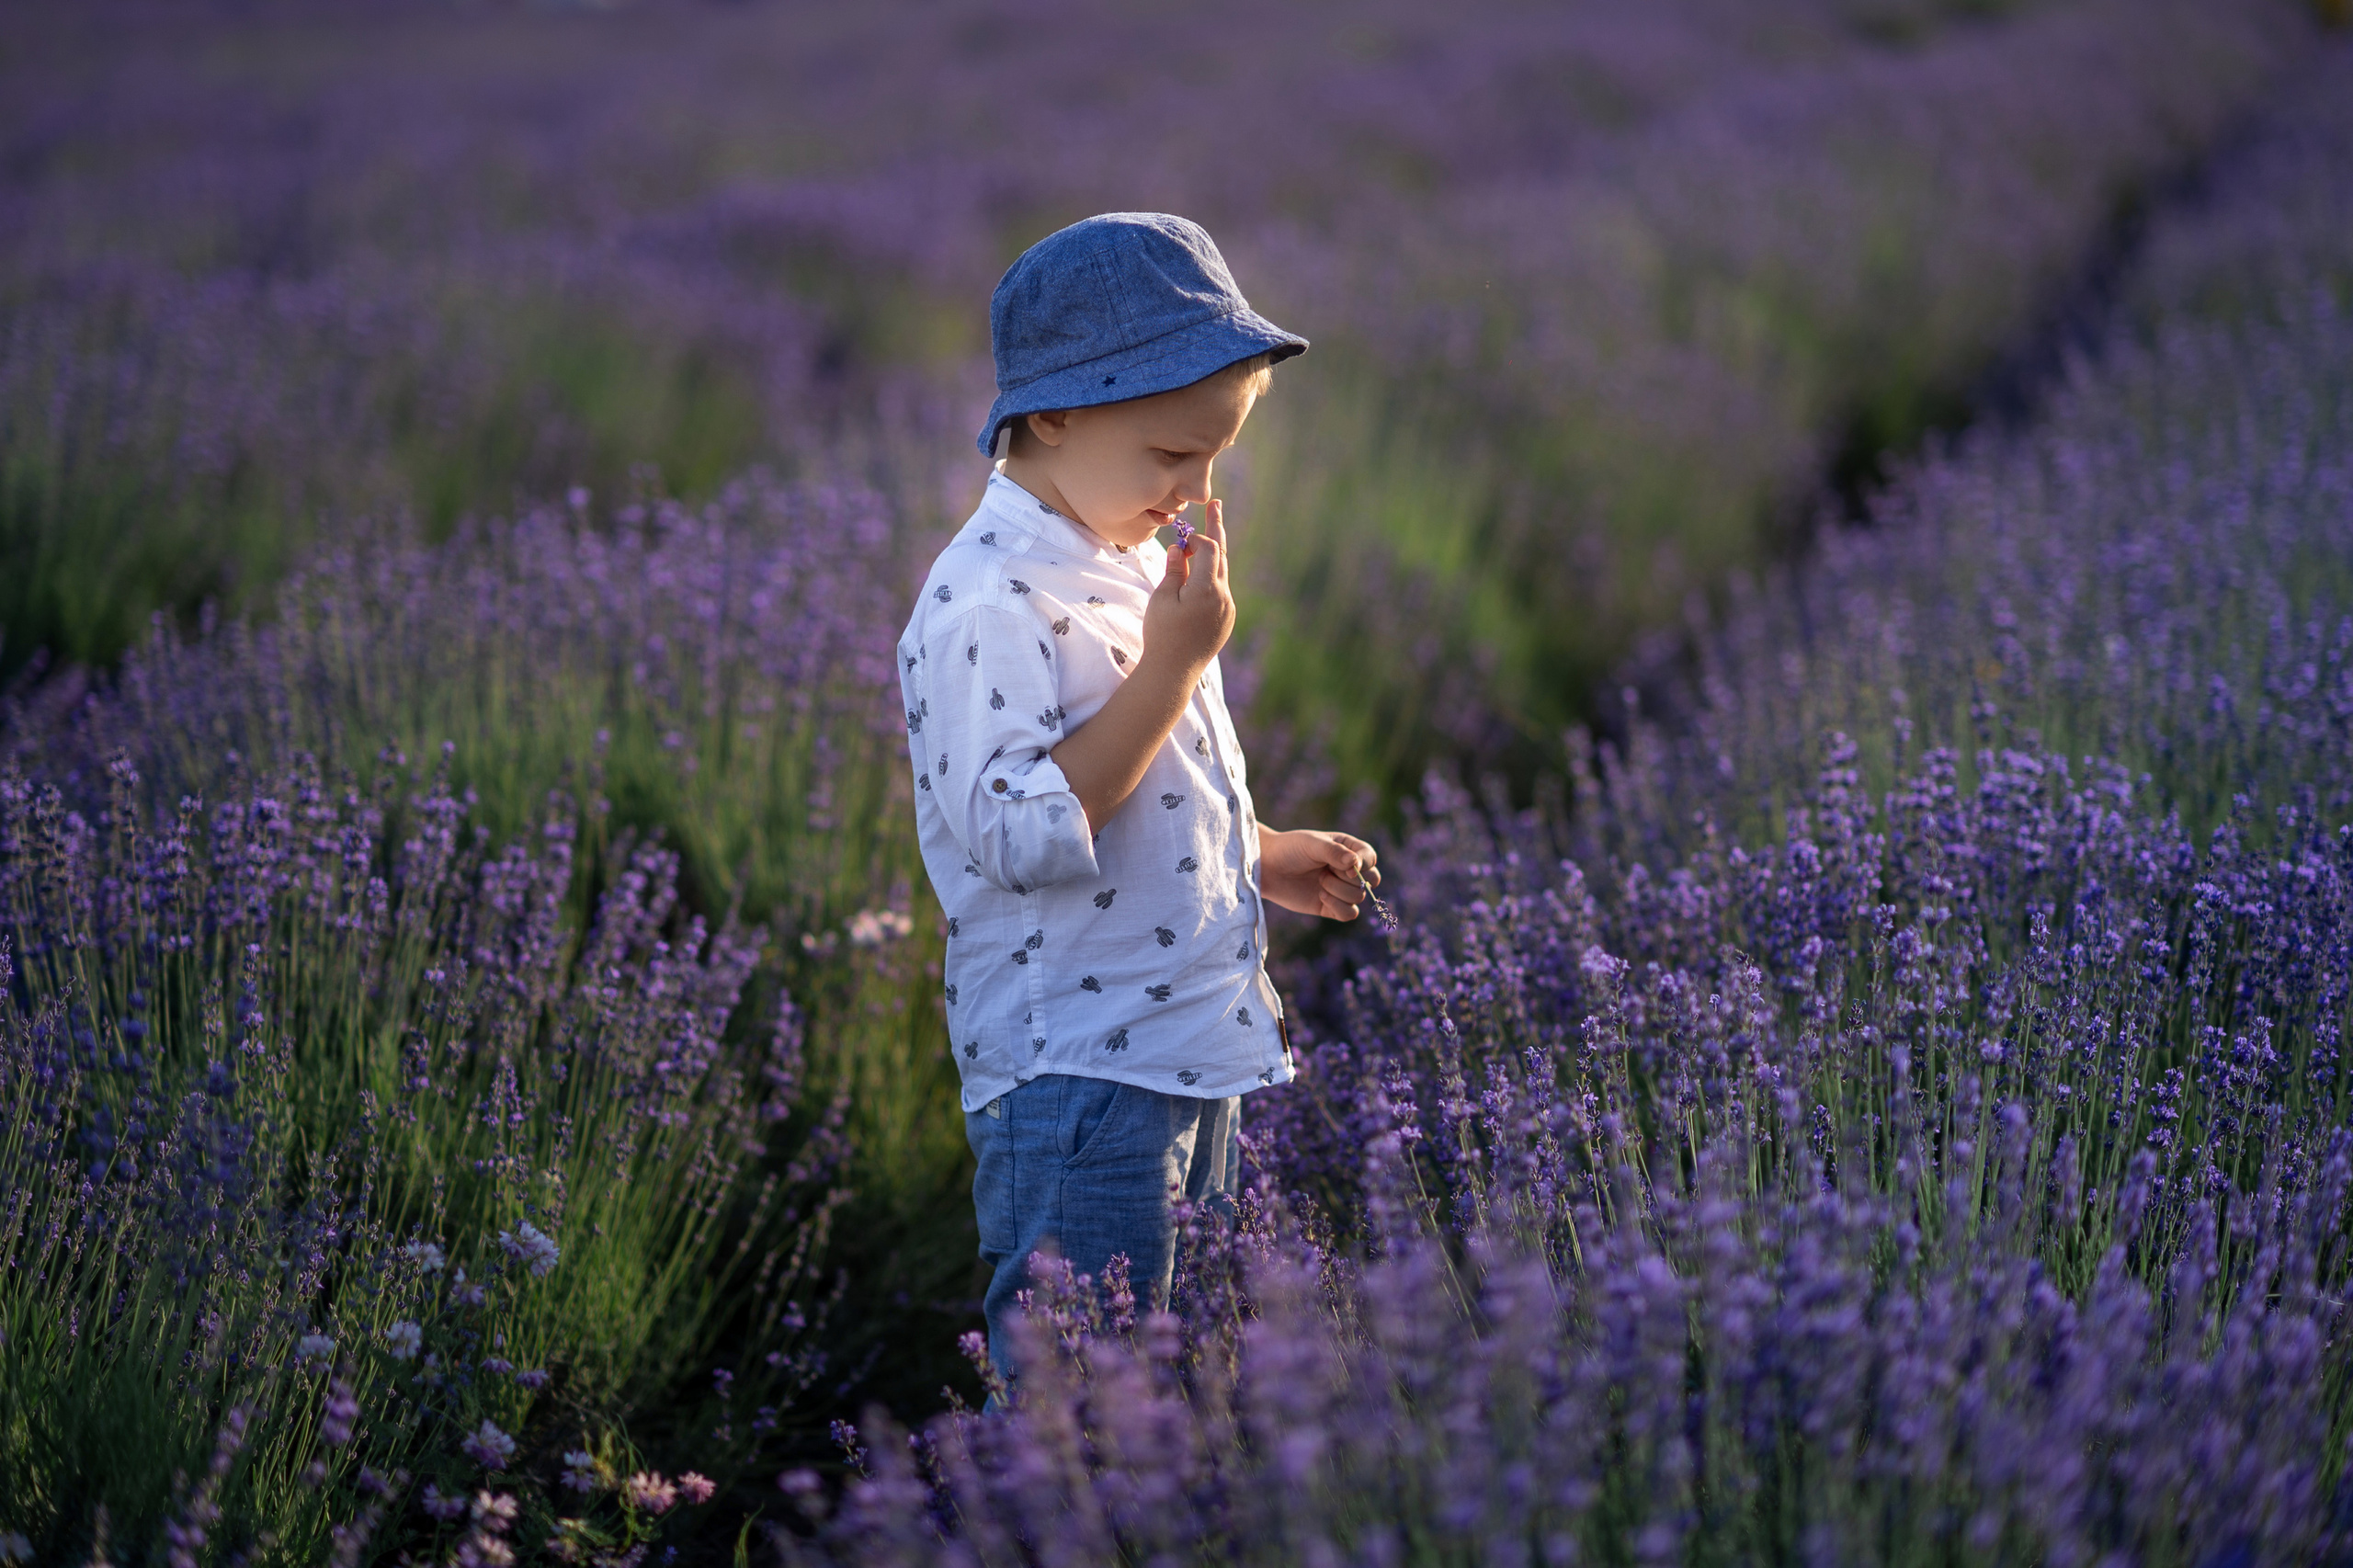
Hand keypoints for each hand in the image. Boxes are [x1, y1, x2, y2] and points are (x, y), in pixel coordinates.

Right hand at [1140, 497, 1233, 675]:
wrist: (1174, 671)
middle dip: (1216, 529)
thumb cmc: (1161, 633)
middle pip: (1222, 554)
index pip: (1209, 548)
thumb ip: (1173, 569)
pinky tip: (1199, 576)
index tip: (1179, 544)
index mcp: (1206, 588)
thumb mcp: (1161, 598)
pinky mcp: (1227, 619)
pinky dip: (1211, 578)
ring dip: (1212, 556)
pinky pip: (1221, 591)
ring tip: (1208, 534)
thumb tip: (1179, 548)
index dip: (1195, 539)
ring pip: (1222, 573)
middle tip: (1215, 504)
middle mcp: (1223, 596)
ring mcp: (1228, 609)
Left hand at [1258, 828, 1378, 920]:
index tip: (1347, 864)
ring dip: (1339, 890)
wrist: (1266, 868)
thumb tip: (1356, 864)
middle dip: (1352, 879)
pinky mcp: (1330, 907)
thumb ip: (1335, 852)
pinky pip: (1349, 914)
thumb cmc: (1289, 849)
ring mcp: (1340, 889)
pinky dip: (1339, 907)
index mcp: (1347, 850)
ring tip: (1320, 880)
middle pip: (1371, 881)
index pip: (1370, 858)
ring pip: (1359, 898)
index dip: (1364, 863)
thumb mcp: (1312, 844)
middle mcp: (1347, 870)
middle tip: (1328, 871)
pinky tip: (1321, 896)